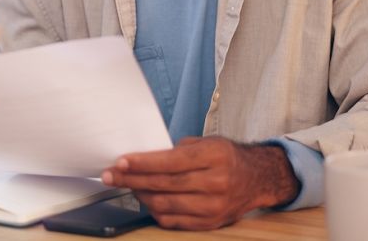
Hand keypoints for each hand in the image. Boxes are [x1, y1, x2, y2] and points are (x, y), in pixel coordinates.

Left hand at [101, 136, 298, 229]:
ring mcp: (214, 207)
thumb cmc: (225, 157)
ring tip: (127, 185)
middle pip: (163, 184)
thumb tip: (141, 158)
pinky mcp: (210, 224)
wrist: (257, 179)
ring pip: (164, 204)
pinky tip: (146, 199)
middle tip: (110, 175)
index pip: (170, 162)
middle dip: (131, 179)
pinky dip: (154, 210)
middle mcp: (216, 184)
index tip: (120, 162)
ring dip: (140, 195)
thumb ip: (176, 150)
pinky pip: (172, 220)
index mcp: (214, 157)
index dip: (142, 163)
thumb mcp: (206, 143)